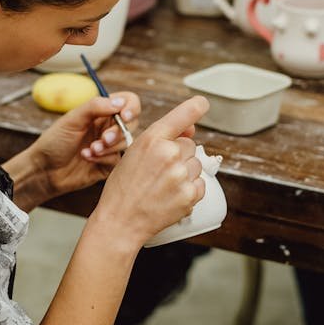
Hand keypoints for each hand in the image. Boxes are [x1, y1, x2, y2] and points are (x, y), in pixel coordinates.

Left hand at [5, 92, 139, 208]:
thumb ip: (95, 107)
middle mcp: (108, 127)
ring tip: (90, 150)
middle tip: (103, 139)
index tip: (124, 116)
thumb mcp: (72, 119)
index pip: (128, 102)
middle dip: (119, 132)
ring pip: (127, 142)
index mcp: (101, 112)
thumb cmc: (55, 141)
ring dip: (109, 147)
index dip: (131, 108)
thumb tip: (120, 103)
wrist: (44, 170)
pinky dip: (103, 158)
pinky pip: (118, 159)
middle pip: (131, 124)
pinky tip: (87, 158)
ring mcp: (110, 146)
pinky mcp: (109, 164)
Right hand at [92, 95, 209, 249]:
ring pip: (196, 165)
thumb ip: (161, 139)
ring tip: (163, 185)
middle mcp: (169, 154)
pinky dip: (189, 190)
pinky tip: (170, 196)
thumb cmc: (123, 188)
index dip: (196, 107)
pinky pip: (200, 185)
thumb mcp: (133, 154)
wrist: (120, 221)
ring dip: (185, 173)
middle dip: (179, 155)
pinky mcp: (189, 195)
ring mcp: (181, 175)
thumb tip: (191, 129)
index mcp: (153, 139)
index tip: (203, 103)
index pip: (183, 115)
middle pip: (190, 145)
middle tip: (160, 171)